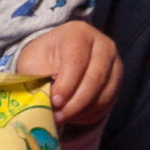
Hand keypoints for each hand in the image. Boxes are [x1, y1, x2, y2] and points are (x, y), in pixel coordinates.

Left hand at [14, 20, 121, 147]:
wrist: (54, 61)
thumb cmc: (42, 60)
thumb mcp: (33, 63)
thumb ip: (41, 79)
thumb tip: (49, 101)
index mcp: (78, 33)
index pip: (77, 60)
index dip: (66, 84)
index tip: (54, 101)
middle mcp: (102, 45)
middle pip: (95, 78)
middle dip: (75, 102)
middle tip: (57, 116)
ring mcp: (114, 64)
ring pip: (104, 94)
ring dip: (81, 111)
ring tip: (62, 117)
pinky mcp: (116, 82)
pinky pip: (107, 104)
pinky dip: (89, 115)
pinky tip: (73, 115)